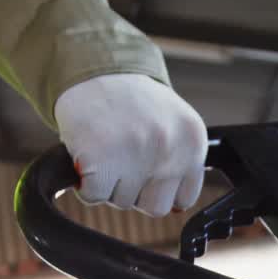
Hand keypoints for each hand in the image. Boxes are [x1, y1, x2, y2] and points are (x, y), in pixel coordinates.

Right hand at [54, 74, 207, 215]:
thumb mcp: (172, 124)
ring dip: (109, 183)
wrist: (95, 70)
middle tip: (125, 159)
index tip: (148, 171)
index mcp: (192, 142)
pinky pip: (93, 197)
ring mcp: (135, 155)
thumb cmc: (131, 102)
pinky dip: (86, 184)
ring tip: (108, 148)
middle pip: (155, 207)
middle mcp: (168, 149)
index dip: (161, 189)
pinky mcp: (100, 161)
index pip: (184, 198)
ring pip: (122, 202)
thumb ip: (180, 160)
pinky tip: (91, 155)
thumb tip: (176, 206)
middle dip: (137, 191)